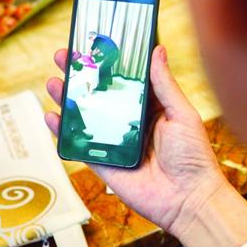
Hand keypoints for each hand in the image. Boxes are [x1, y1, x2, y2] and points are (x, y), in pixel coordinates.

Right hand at [45, 45, 226, 235]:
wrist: (189, 199)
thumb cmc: (194, 156)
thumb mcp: (182, 114)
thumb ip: (165, 84)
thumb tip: (158, 51)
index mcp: (149, 108)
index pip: (123, 81)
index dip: (106, 65)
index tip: (92, 47)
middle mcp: (130, 123)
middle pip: (99, 96)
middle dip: (80, 77)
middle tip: (65, 58)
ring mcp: (115, 143)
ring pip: (85, 118)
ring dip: (67, 101)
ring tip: (54, 82)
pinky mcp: (105, 164)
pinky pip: (80, 147)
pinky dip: (64, 134)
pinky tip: (53, 117)